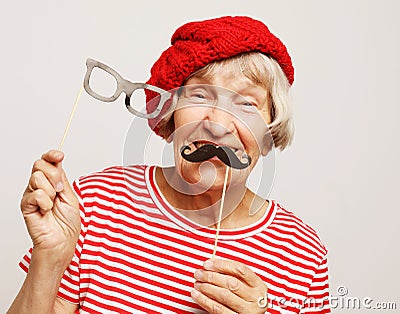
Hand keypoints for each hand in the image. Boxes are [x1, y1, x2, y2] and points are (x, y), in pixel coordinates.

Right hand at [20, 150, 79, 264]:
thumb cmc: (67, 222)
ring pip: (37, 178)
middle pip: (39, 165)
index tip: (60, 155)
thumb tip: (58, 161)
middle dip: (54, 175)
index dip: (51, 155)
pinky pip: (36, 194)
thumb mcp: (70, 195)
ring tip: (53, 204)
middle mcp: (39, 186)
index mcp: (52, 182)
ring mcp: (31, 195)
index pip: (46, 161)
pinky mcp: (25, 205)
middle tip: (60, 190)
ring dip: (51, 191)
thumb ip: (63, 178)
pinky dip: (46, 202)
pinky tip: (46, 211)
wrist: (62, 241)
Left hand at [192, 258, 267, 312]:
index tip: (207, 263)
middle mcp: (255, 298)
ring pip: (224, 296)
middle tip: (198, 273)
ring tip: (197, 283)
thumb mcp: (246, 285)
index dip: (222, 265)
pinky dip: (205, 301)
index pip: (240, 269)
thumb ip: (233, 274)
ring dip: (207, 288)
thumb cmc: (246, 297)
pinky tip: (197, 295)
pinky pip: (218, 309)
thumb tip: (211, 263)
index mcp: (258, 285)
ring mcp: (247, 311)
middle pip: (231, 283)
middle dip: (211, 276)